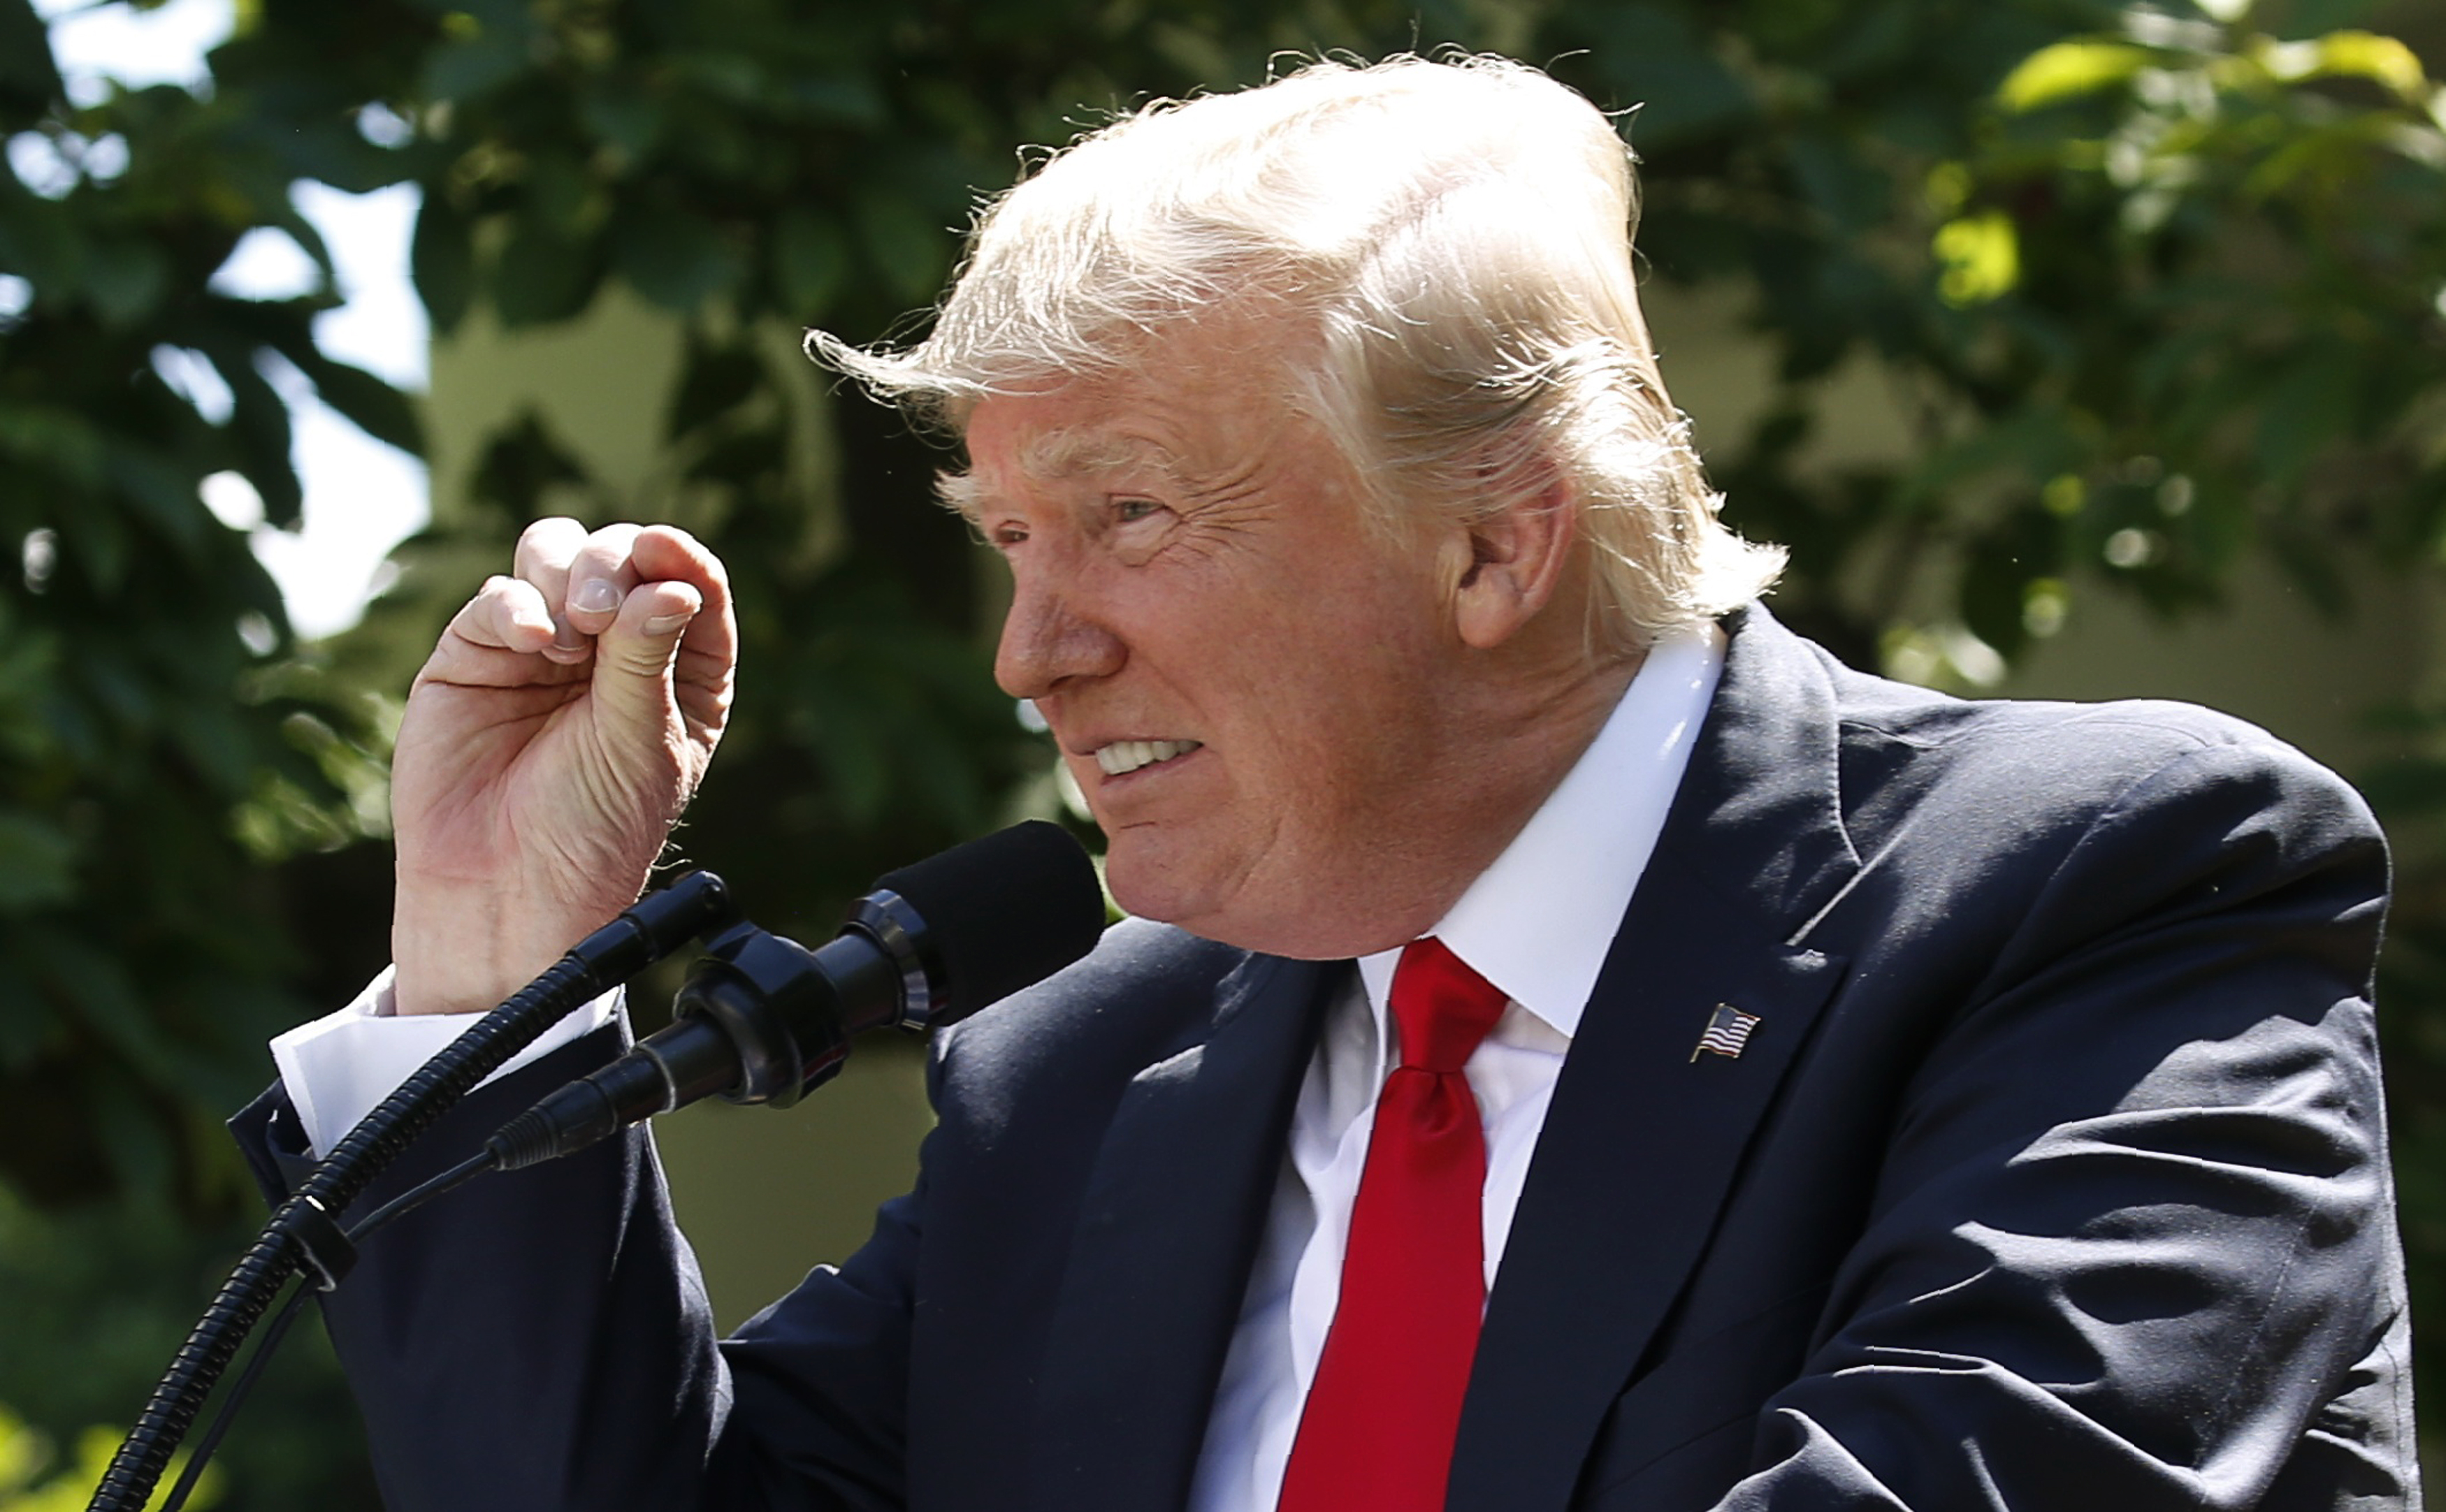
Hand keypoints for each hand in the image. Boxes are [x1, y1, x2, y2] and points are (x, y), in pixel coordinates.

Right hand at [388, 519, 736, 1015]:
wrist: (504, 890)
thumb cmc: (592, 830)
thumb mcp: (641, 744)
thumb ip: (649, 658)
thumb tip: (670, 583)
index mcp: (674, 669)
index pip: (688, 585)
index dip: (679, 557)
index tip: (666, 550)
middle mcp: (610, 647)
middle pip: (617, 557)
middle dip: (612, 565)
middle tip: (603, 607)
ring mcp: (541, 646)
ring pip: (554, 555)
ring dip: (567, 572)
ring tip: (573, 633)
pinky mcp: (474, 656)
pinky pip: (496, 600)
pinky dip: (516, 606)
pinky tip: (535, 642)